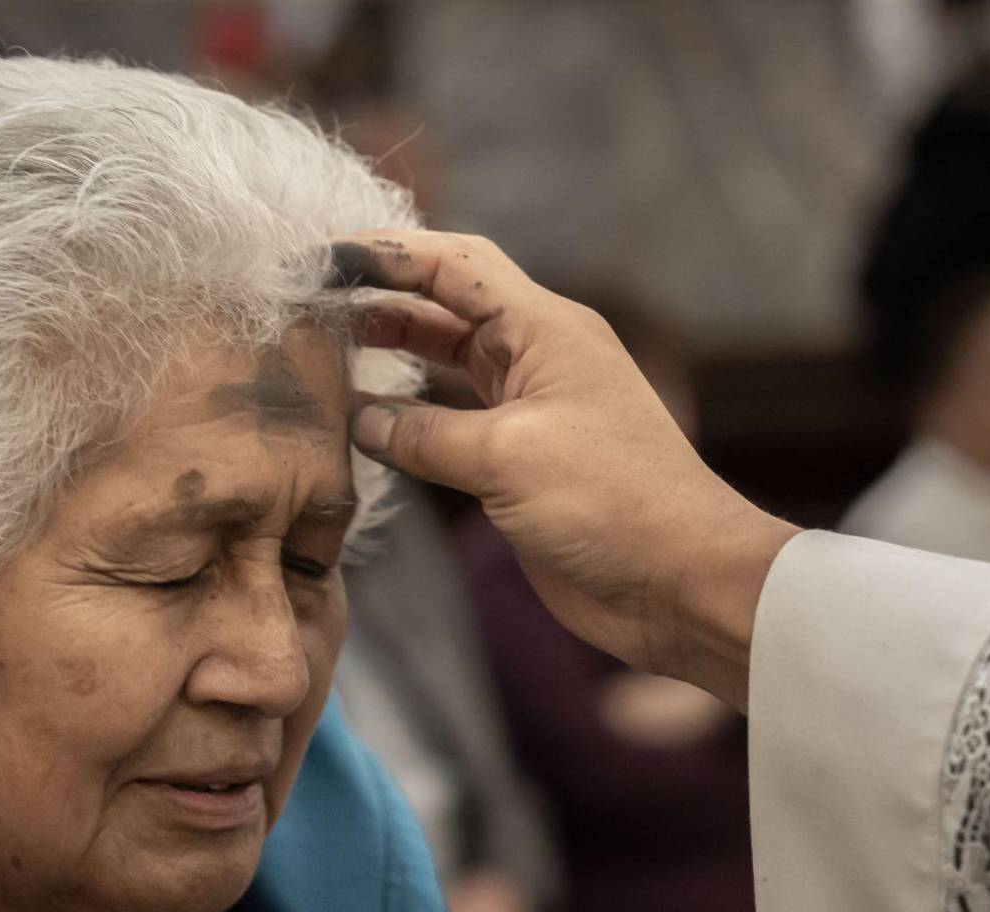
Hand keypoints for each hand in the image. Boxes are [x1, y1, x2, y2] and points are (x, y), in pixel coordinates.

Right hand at [333, 231, 798, 708]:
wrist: (680, 582)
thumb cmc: (613, 503)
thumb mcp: (508, 458)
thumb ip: (424, 435)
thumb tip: (359, 420)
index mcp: (546, 330)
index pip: (455, 265)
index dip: (388, 251)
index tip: (322, 255)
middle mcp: (537, 357)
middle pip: (445, 306)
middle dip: (380, 298)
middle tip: (309, 303)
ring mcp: (529, 410)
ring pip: (446, 364)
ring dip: (391, 355)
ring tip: (323, 353)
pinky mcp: (521, 461)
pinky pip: (451, 423)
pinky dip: (408, 418)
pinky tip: (364, 422)